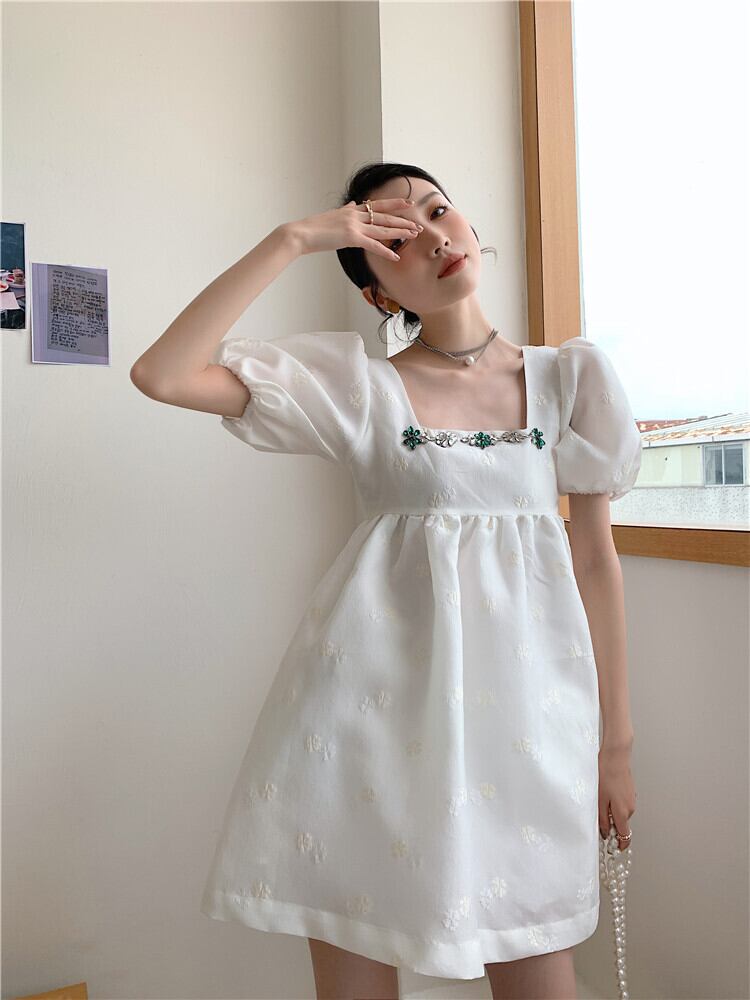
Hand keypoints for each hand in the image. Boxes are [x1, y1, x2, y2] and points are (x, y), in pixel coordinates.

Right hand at [283, 198, 420, 260]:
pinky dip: (385, 251)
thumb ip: (346, 210)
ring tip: (414, 235)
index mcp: (352, 209)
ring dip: (400, 232)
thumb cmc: (313, 228)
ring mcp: (354, 225)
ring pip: (383, 228)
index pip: (377, 205)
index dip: (394, 203)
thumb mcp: (332, 215)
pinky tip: (395, 256)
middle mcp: (355, 214)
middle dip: (403, 221)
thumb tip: (354, 203)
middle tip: (418, 225)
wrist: (301, 233)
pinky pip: (373, 245)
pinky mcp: (351, 237)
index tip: (408, 203)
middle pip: (385, 216)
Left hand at [598, 742, 635, 850]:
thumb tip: (604, 833)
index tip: (614, 848)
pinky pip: (623, 803)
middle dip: (611, 824)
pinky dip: (615, 803)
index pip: (624, 835)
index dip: (620, 844)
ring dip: (612, 811)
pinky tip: (607, 792)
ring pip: (621, 813)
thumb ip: (602, 819)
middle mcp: (630, 808)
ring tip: (600, 799)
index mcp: (623, 812)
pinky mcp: (631, 792)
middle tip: (598, 817)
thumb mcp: (599, 800)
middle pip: (621, 823)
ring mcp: (632, 799)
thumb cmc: (605, 776)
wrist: (615, 757)